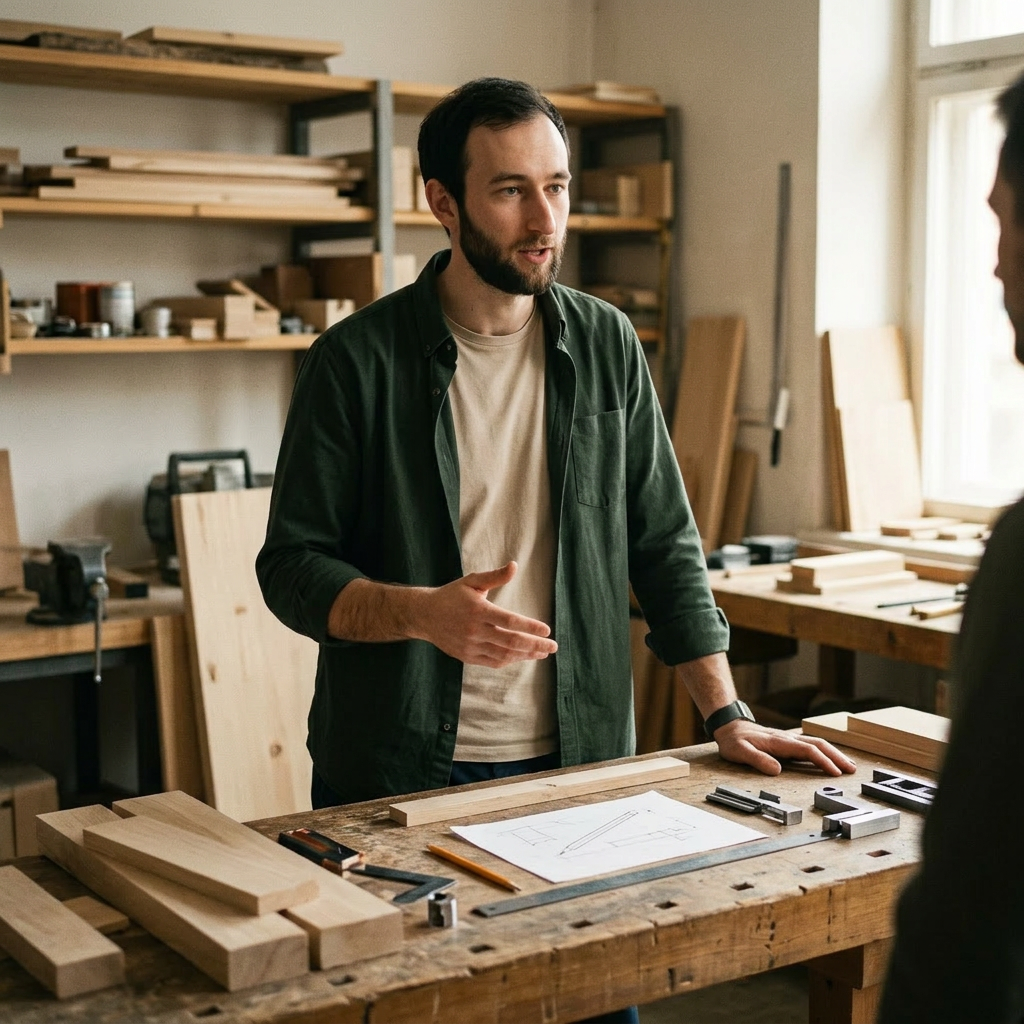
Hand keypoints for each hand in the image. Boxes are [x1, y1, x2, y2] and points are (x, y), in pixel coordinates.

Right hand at [411, 561, 556, 667]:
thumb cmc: (452, 595)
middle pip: (511, 641)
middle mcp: (475, 630)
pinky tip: (523, 656)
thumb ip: (495, 576)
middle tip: (553, 646)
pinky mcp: (467, 656)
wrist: (424, 615)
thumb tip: (515, 566)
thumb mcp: (472, 581)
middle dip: (535, 645)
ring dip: (526, 655)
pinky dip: (511, 660)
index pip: (510, 621)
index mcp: (478, 610)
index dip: (530, 627)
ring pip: (504, 655)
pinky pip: (494, 662)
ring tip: (542, 652)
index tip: (547, 630)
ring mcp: (471, 646)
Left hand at [712, 719, 856, 776]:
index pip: (807, 750)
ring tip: (849, 766)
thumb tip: (776, 770)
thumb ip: (757, 760)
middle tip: (852, 770)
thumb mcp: (739, 751)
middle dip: (836, 756)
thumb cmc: (734, 741)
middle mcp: (787, 738)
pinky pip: (810, 745)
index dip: (822, 761)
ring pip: (816, 743)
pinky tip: (831, 758)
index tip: (835, 772)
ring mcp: (788, 739)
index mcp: (779, 742)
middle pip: (818, 744)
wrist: (729, 727)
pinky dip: (824, 751)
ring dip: (833, 753)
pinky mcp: (787, 742)